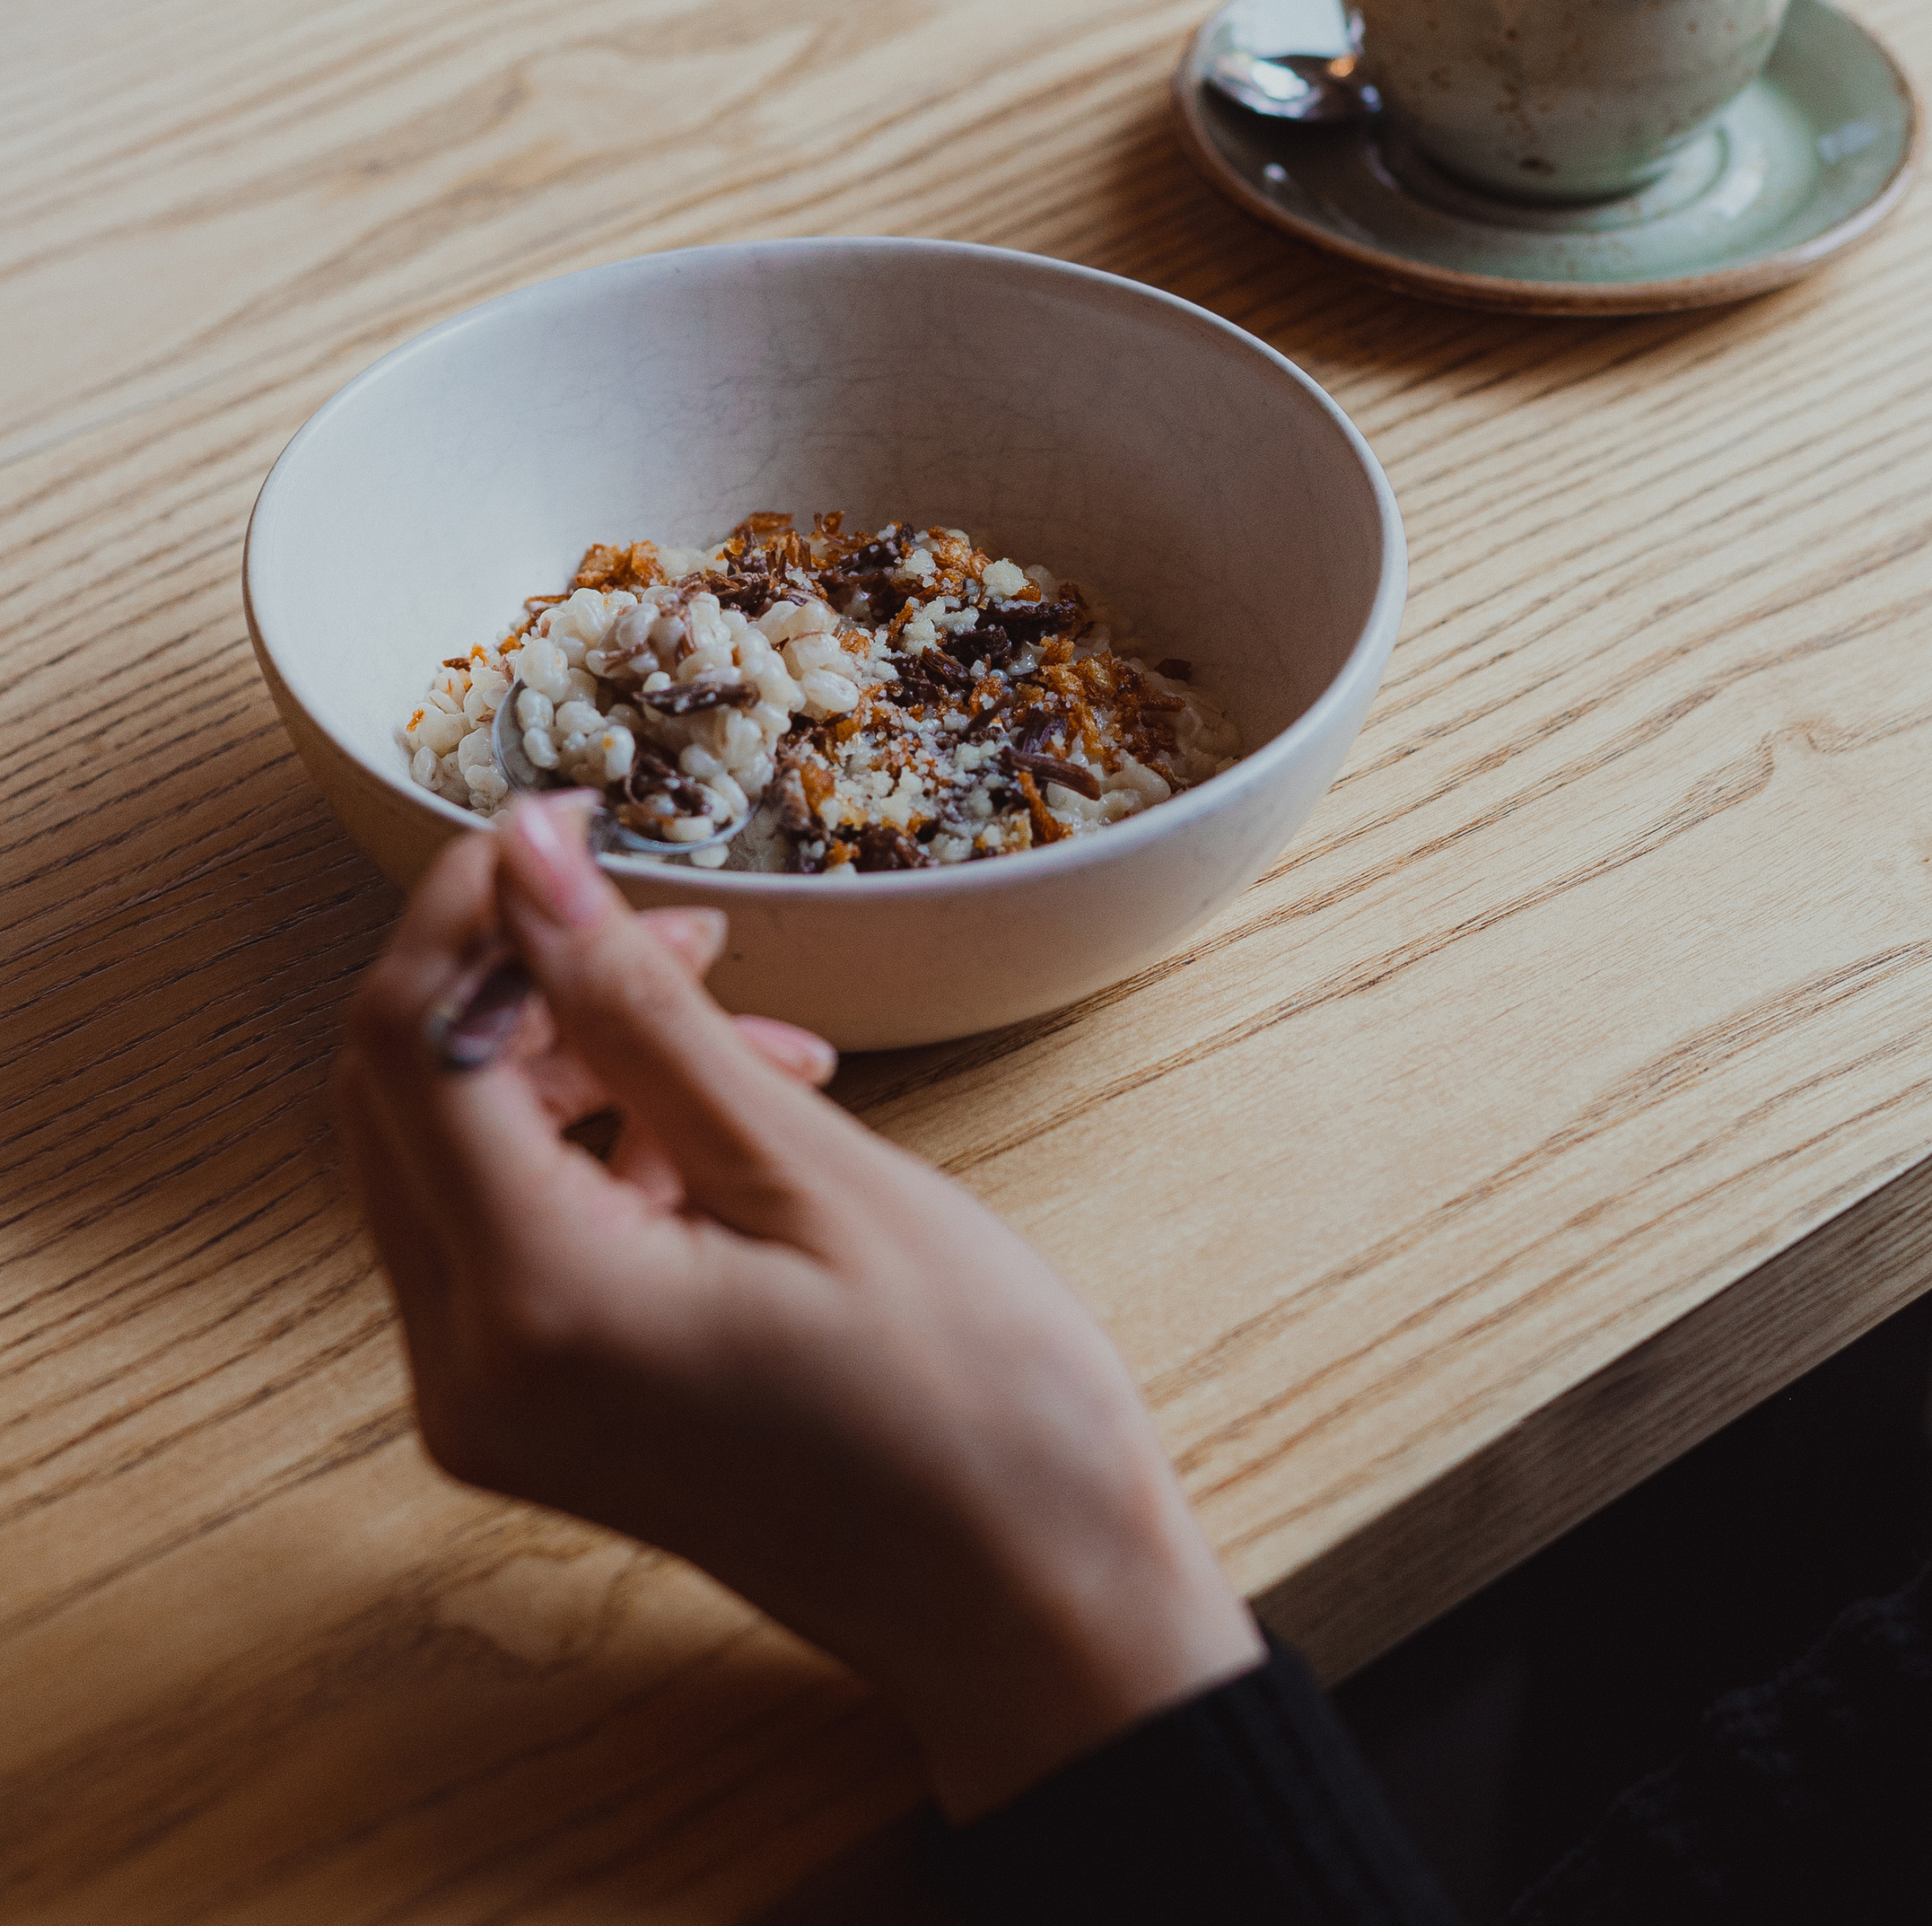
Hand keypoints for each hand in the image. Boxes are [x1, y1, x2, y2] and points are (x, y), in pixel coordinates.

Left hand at [337, 797, 1262, 1818]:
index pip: (413, 1044)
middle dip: (520, 973)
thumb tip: (531, 860)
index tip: (564, 819)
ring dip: (575, 1052)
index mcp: (532, 1307)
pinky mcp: (543, 1414)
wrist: (1034, 1603)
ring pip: (459, 1154)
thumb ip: (639, 1010)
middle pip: (407, 1096)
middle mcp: (470, 1371)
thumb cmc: (970, 1400)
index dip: (470, 906)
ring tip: (740, 1018)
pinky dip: (603, 1142)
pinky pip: (519, 1230)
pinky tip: (736, 1112)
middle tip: (673, 920)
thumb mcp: (809, 1168)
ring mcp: (497, 1406)